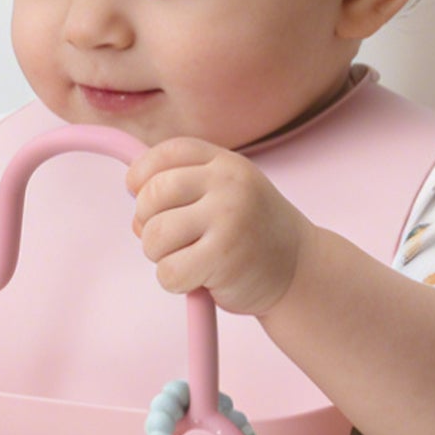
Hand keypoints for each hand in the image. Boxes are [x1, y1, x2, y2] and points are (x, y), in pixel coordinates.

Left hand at [126, 138, 311, 316]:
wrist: (300, 270)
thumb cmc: (250, 234)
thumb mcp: (226, 193)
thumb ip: (184, 187)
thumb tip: (134, 201)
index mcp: (226, 163)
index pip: (166, 153)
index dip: (141, 175)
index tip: (138, 194)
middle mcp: (229, 184)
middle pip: (152, 195)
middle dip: (147, 222)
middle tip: (168, 238)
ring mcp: (228, 219)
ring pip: (154, 236)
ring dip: (161, 256)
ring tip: (189, 257)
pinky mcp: (224, 258)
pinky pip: (168, 271)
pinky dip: (174, 282)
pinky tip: (199, 278)